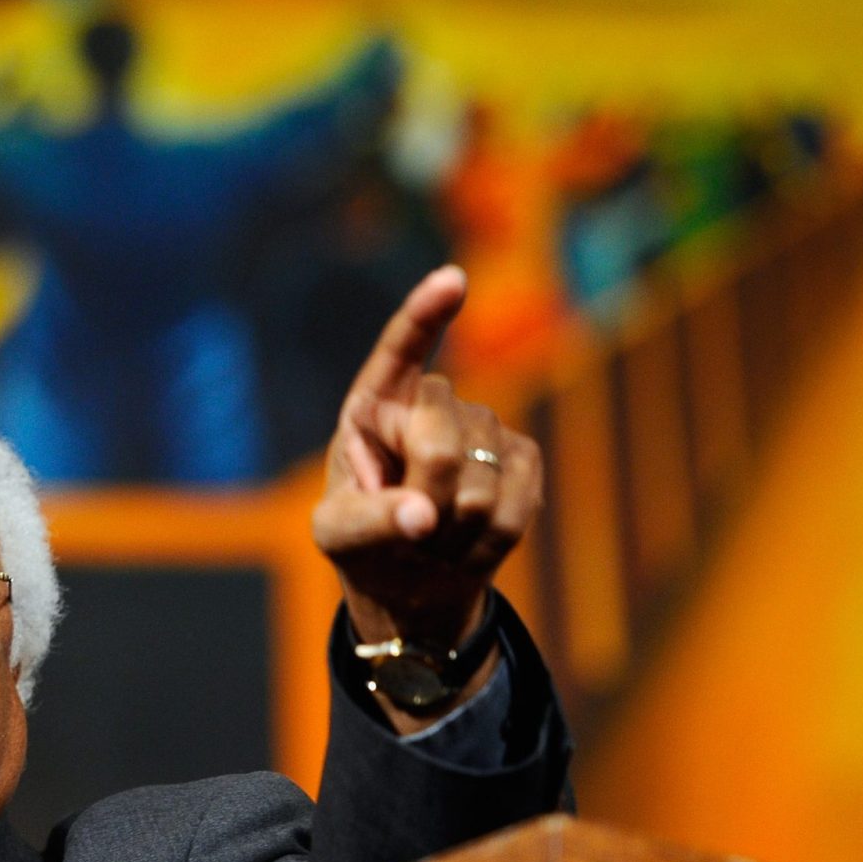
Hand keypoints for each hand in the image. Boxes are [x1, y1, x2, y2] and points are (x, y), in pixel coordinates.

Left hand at [312, 266, 541, 658]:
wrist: (412, 580)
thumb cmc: (362, 543)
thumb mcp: (339, 536)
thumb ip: (369, 521)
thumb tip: (422, 517)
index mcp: (373, 406)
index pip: (400, 350)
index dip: (425, 314)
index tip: (452, 281)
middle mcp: (431, 404)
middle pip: (440, 443)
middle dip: (423, 500)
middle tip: (407, 529)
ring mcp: (483, 426)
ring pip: (481, 482)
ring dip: (454, 530)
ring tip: (432, 540)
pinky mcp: (523, 458)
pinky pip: (516, 502)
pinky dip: (490, 540)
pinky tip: (467, 545)